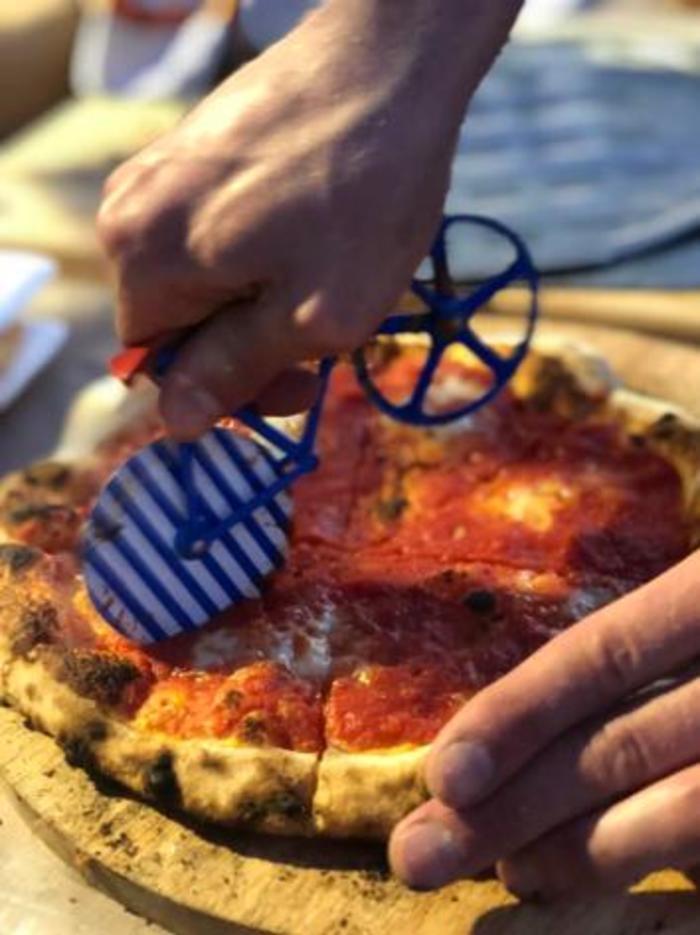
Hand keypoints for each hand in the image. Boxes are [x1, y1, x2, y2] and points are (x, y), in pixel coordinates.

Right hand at [97, 0, 520, 438]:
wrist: (393, 62)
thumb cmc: (361, 197)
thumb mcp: (312, 315)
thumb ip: (235, 371)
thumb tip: (177, 422)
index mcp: (144, 259)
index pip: (157, 366)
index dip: (227, 390)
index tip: (298, 385)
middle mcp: (132, 211)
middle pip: (180, 321)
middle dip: (252, 341)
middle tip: (327, 334)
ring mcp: (162, 172)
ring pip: (205, 279)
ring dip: (265, 299)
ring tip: (332, 276)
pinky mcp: (199, 148)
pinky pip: (217, 232)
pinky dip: (265, 254)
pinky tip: (319, 238)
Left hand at [389, 550, 699, 898]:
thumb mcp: (692, 595)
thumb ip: (642, 635)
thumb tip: (504, 722)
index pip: (598, 655)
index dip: (515, 714)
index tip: (440, 774)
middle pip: (620, 744)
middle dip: (516, 806)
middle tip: (420, 855)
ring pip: (684, 810)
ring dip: (583, 852)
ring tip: (511, 873)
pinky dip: (656, 869)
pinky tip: (597, 884)